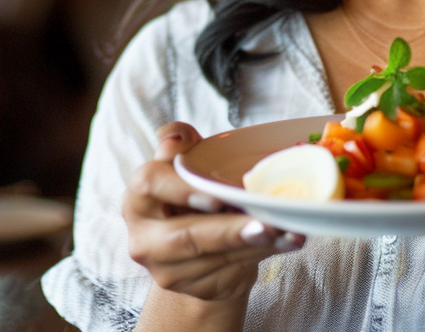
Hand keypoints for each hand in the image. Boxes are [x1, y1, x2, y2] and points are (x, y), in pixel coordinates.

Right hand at [124, 121, 304, 302]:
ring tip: (286, 232)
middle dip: (230, 231)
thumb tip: (177, 135)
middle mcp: (144, 238)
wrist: (194, 248)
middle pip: (185, 236)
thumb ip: (180, 145)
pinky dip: (260, 256)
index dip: (182, 190)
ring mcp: (165, 269)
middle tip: (267, 224)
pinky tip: (283, 244)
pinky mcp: (193, 289)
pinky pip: (230, 272)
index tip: (216, 197)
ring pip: (214, 258)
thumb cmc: (189, 197)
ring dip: (255, 245)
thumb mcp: (184, 166)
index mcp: (138, 199)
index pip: (150, 185)